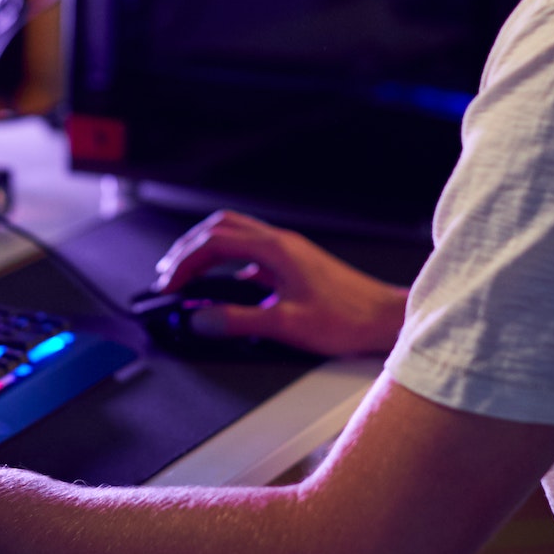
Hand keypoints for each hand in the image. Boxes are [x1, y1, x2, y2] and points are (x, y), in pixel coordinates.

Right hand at [154, 210, 407, 355]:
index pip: (215, 243)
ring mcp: (288, 251)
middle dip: (189, 248)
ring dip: (208, 250)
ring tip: (190, 273)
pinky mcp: (294, 263)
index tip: (170, 284)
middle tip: (171, 273)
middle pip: (221, 228)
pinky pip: (251, 251)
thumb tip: (201, 319)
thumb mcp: (286, 324)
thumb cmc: (347, 318)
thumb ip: (238, 321)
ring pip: (236, 234)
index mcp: (276, 249)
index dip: (185, 262)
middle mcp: (280, 242)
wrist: (383, 318)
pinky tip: (226, 285)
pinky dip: (229, 261)